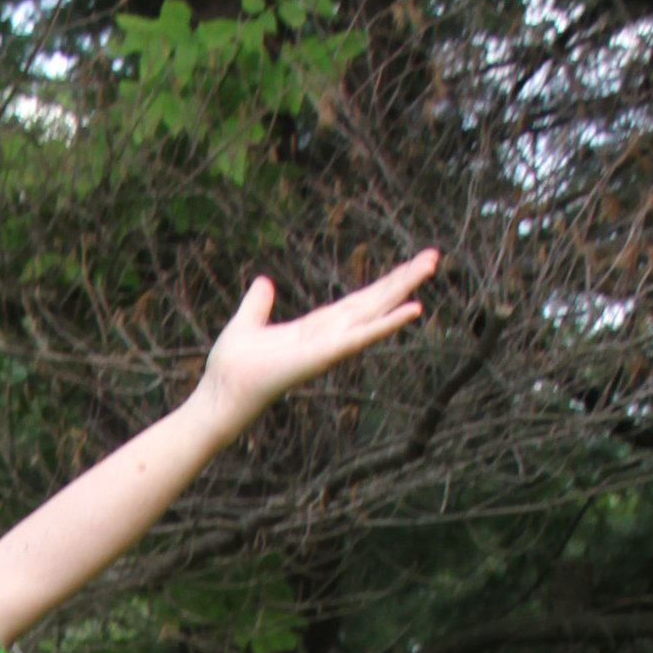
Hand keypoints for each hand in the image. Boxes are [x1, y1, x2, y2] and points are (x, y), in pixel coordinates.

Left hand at [196, 248, 439, 441]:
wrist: (218, 395)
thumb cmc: (231, 369)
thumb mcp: (247, 323)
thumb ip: (258, 304)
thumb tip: (264, 282)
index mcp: (315, 329)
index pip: (356, 302)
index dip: (382, 284)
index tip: (408, 266)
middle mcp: (328, 337)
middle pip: (373, 303)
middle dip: (403, 280)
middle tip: (434, 257)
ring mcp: (328, 348)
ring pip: (374, 314)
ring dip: (403, 291)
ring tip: (431, 268)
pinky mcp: (322, 357)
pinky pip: (360, 338)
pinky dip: (386, 324)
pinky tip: (413, 309)